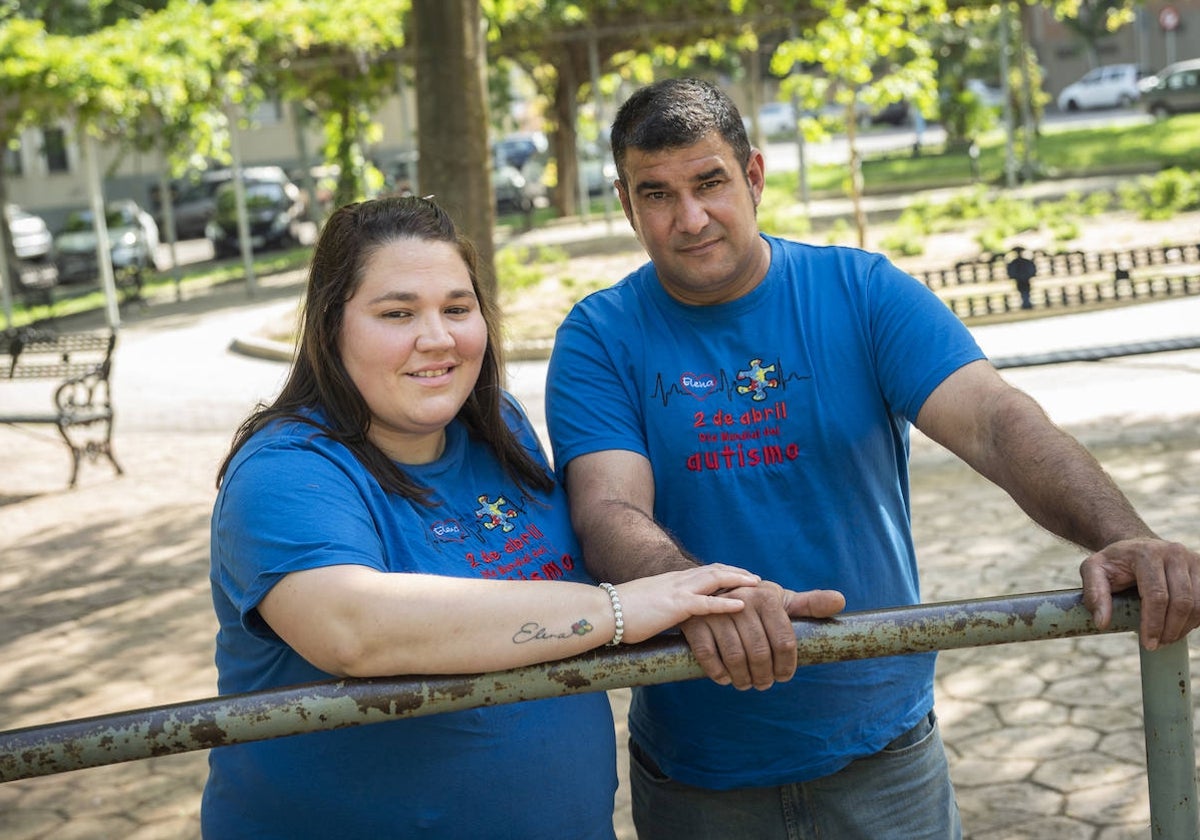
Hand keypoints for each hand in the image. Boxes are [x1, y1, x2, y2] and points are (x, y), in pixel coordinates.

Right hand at [616, 564, 761, 644]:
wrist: (604, 611)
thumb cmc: (620, 614)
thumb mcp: (646, 606)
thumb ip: (660, 608)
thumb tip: (665, 617)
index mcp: (670, 581)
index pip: (703, 571)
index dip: (724, 572)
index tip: (740, 577)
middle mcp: (676, 581)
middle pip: (714, 570)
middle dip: (736, 573)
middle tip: (757, 578)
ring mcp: (677, 591)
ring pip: (714, 579)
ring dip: (737, 581)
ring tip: (756, 585)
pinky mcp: (675, 606)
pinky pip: (706, 603)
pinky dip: (726, 603)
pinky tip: (741, 605)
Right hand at [679, 582, 844, 690]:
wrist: (711, 591)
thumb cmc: (754, 603)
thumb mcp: (781, 601)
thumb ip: (810, 604)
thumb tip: (840, 601)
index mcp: (766, 596)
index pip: (784, 642)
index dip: (787, 666)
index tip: (784, 676)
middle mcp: (742, 600)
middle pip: (760, 654)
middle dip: (764, 677)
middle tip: (764, 684)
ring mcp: (716, 612)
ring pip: (736, 658)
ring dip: (743, 679)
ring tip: (747, 683)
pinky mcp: (695, 623)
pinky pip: (709, 657)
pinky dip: (719, 674)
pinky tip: (725, 678)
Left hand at [1080, 538, 1199, 649]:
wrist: (1137, 548)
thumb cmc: (1115, 563)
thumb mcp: (1093, 570)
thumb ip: (1094, 594)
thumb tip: (1102, 622)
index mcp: (1147, 553)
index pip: (1157, 595)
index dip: (1154, 624)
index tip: (1148, 644)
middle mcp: (1174, 553)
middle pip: (1182, 602)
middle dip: (1171, 630)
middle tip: (1157, 645)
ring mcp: (1193, 560)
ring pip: (1199, 604)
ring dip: (1184, 628)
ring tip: (1167, 638)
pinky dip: (1196, 620)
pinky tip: (1179, 626)